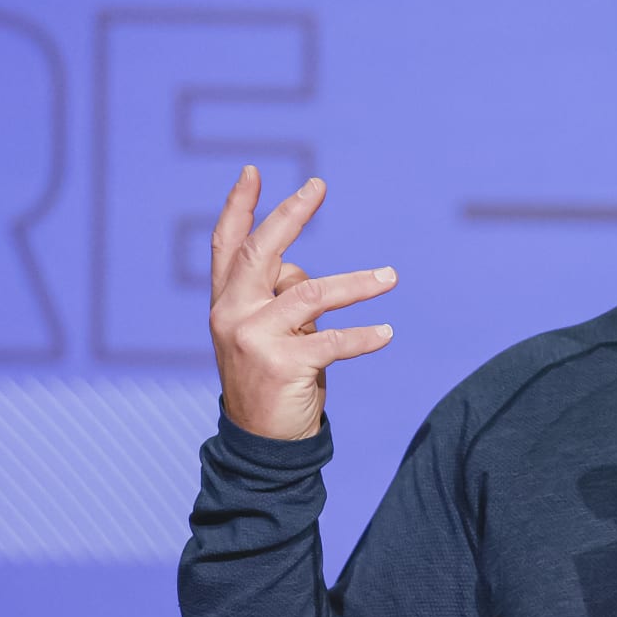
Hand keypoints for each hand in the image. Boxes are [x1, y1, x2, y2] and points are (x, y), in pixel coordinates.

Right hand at [208, 166, 397, 440]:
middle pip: (261, 252)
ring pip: (311, 294)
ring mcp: (253, 339)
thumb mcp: (266, 334)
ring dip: (358, 284)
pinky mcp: (281, 366)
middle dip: (290, 215)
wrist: (261, 445)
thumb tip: (304, 276)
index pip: (227, 246)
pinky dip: (365, 336)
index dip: (238, 207)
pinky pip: (333, 342)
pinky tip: (386, 332)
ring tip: (391, 277)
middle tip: (318, 186)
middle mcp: (232, 315)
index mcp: (225, 303)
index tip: (252, 171)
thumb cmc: (272, 381)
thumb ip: (279, 299)